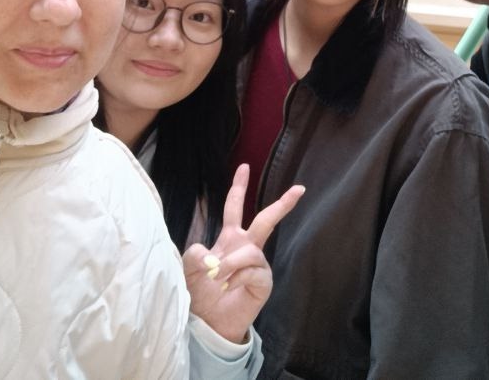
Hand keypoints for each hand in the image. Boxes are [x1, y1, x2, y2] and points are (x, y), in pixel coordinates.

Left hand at [183, 163, 304, 344]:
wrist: (208, 322)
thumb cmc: (200, 292)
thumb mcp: (189, 268)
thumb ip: (194, 254)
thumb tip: (209, 253)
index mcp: (229, 238)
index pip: (234, 207)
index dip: (239, 187)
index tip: (244, 167)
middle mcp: (247, 247)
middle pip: (266, 221)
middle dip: (282, 204)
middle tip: (299, 189)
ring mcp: (257, 265)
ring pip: (250, 251)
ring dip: (230, 262)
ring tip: (217, 277)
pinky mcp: (263, 282)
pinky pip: (253, 271)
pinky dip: (236, 277)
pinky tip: (228, 286)